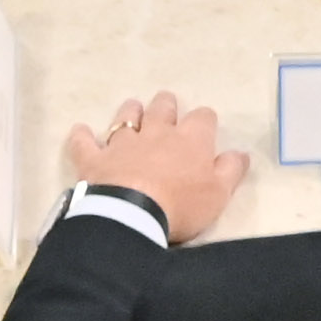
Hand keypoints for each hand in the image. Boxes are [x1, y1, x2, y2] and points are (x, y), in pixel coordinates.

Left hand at [63, 91, 246, 242]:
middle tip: (166, 108)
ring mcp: (122, 143)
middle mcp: (156, 133)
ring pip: (126, 116)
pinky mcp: (95, 158)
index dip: (205, 121)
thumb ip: (230, 171)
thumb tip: (240, 153)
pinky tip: (81, 132)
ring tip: (132, 111)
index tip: (205, 128)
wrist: (133, 215)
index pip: (203, 118)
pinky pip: (84, 141)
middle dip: (166, 106)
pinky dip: (82, 136)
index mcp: (190, 140)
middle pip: (162, 107)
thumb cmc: (181, 206)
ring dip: (130, 112)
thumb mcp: (218, 194)